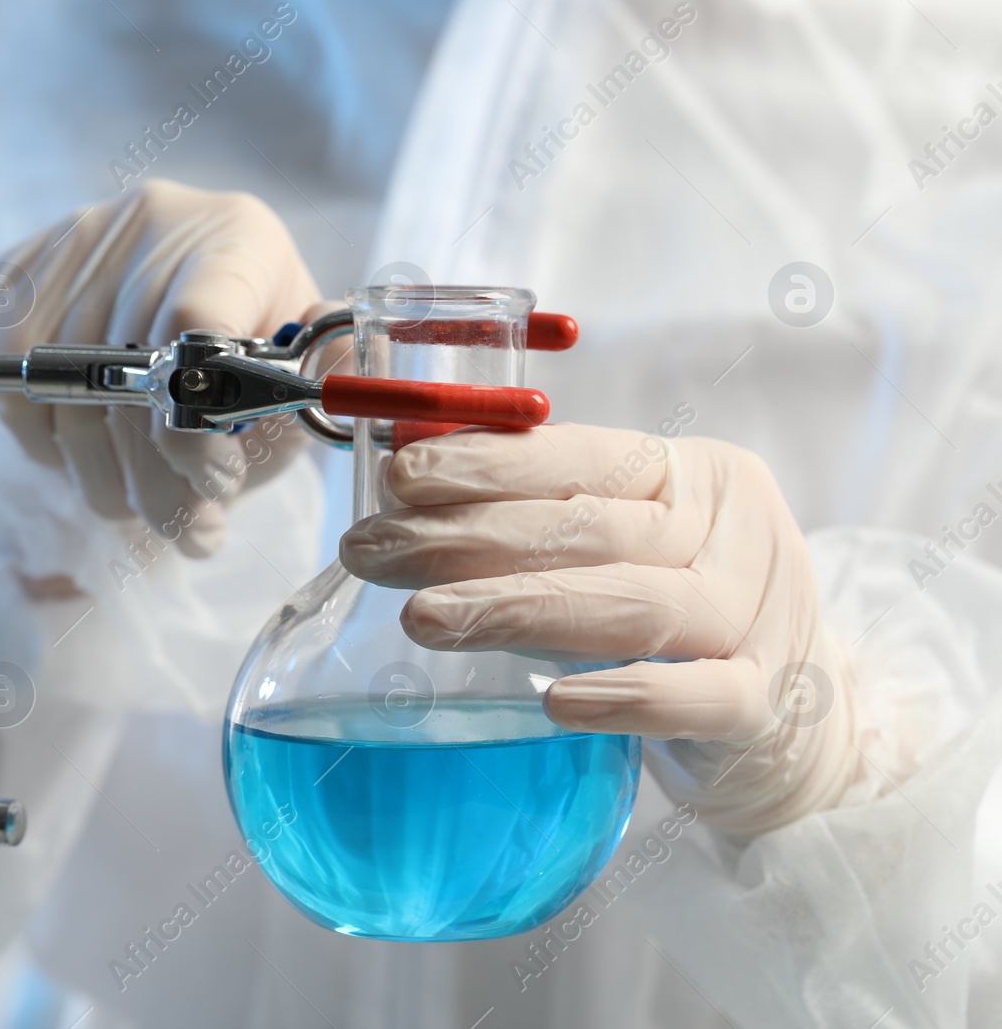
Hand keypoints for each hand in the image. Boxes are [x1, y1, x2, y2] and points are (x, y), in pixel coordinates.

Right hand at [0, 179, 324, 556]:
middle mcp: (152, 223)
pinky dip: (48, 447)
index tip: (218, 482)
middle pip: (127, 378)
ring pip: (66, 398)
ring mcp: (77, 243)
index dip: (196, 427)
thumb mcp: (301, 372)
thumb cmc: (258, 348)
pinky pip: (13, 388)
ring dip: (105, 481)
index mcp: (238, 238)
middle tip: (190, 530)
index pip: (195, 327)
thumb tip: (331, 388)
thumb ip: (313, 388)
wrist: (198, 290)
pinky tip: (93, 461)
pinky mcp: (19, 275)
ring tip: (146, 509)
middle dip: (159, 482)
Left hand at [339, 423, 859, 835]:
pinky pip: (697, 699)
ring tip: (422, 619)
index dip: (485, 465)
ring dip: (517, 609)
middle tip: (370, 552)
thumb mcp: (639, 542)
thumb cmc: (690, 615)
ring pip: (632, 606)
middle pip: (589, 528)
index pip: (581, 457)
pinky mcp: (768, 708)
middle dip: (466, 538)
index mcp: (696, 479)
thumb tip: (410, 483)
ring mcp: (759, 622)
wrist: (810, 723)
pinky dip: (626, 699)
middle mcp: (735, 538)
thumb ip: (553, 515)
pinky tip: (551, 703)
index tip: (396, 479)